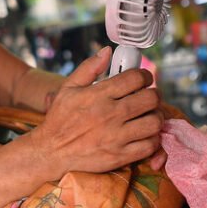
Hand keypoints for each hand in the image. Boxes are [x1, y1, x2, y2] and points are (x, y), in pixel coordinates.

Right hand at [30, 47, 162, 177]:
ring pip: (154, 122)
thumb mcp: (68, 88)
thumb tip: (107, 51)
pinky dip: (152, 138)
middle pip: (151, 99)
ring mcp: (116, 137)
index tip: (145, 79)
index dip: (145, 76)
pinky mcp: (120, 156)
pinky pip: (149, 145)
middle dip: (153, 95)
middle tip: (148, 97)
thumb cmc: (60, 119)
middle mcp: (110, 114)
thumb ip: (88, 68)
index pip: (135, 78)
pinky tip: (144, 134)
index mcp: (99, 95)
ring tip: (148, 116)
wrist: (51, 152)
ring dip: (155, 117)